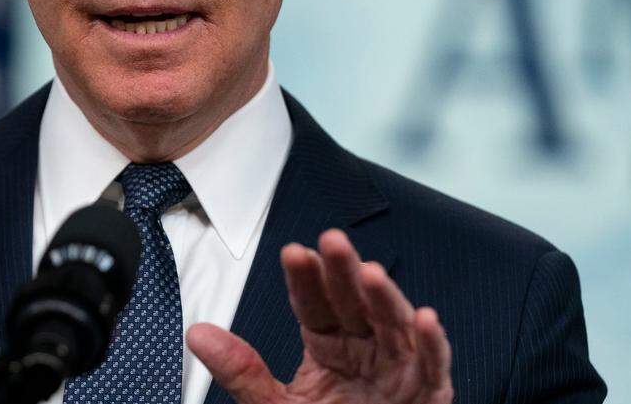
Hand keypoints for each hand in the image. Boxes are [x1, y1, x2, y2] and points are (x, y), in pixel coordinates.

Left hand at [188, 229, 452, 403]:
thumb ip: (242, 372)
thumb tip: (196, 333)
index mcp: (328, 345)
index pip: (313, 304)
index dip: (305, 279)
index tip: (293, 252)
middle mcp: (364, 348)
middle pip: (353, 303)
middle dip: (343, 272)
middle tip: (331, 242)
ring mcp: (398, 368)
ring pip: (394, 325)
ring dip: (385, 297)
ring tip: (370, 273)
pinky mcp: (428, 394)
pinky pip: (434, 367)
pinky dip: (433, 344)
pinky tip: (426, 318)